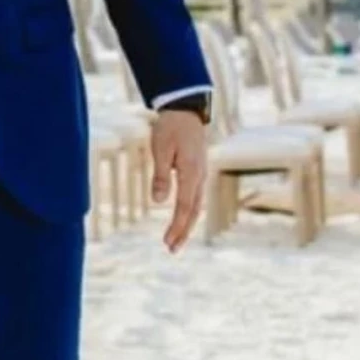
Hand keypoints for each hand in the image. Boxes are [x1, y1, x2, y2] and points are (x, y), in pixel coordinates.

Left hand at [149, 109, 207, 252]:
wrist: (186, 110)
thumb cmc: (170, 127)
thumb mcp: (160, 148)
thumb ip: (160, 175)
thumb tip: (158, 202)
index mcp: (191, 172)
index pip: (185, 206)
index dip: (176, 226)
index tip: (167, 242)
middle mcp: (200, 176)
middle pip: (194, 211)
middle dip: (183, 232)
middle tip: (171, 249)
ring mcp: (201, 174)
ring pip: (196, 206)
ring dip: (186, 225)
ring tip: (175, 241)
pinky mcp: (198, 172)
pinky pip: (196, 197)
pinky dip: (189, 212)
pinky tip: (182, 220)